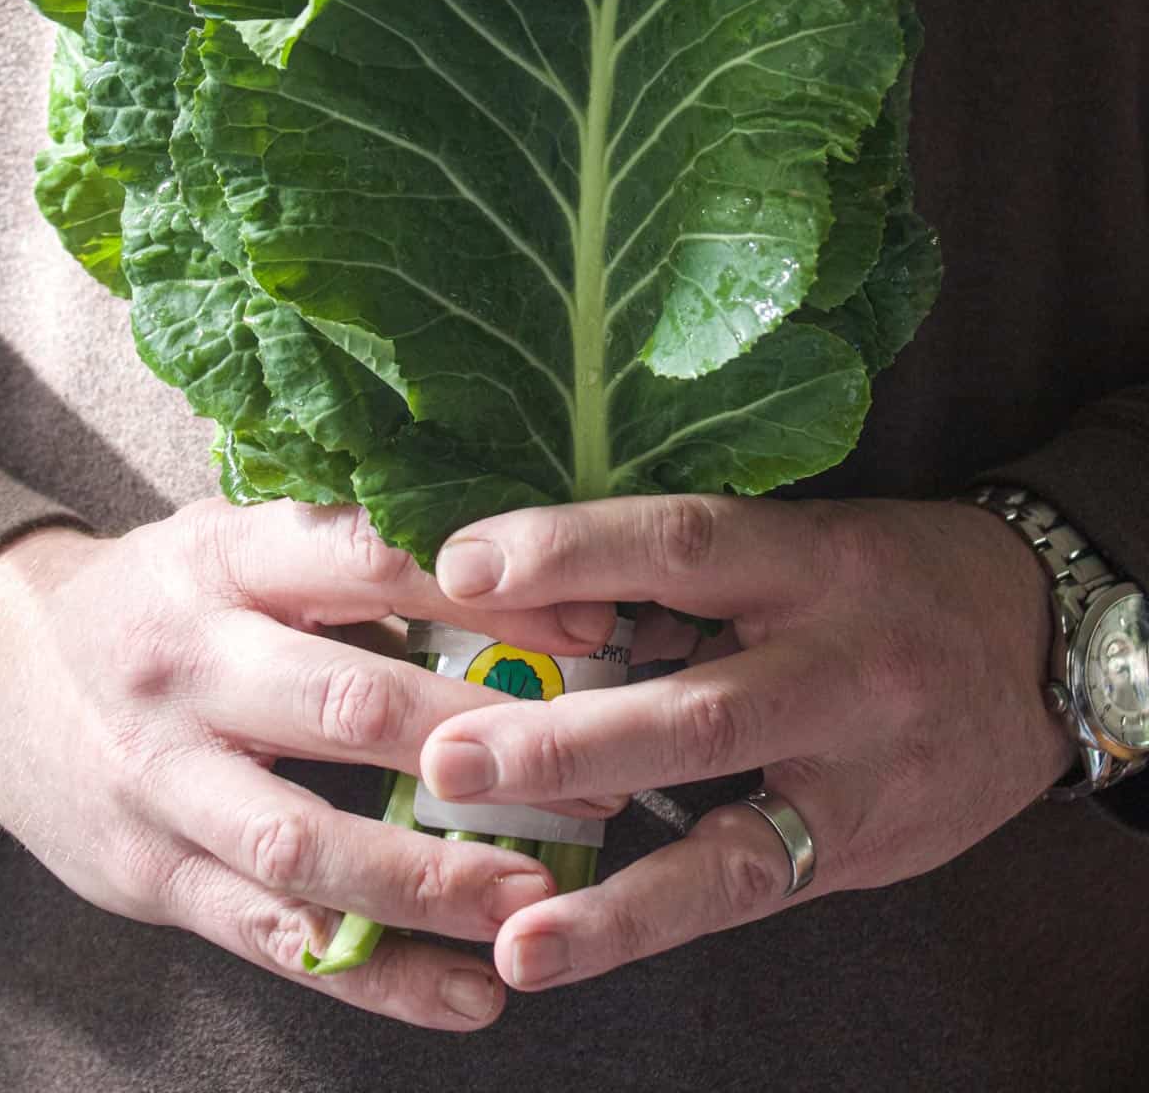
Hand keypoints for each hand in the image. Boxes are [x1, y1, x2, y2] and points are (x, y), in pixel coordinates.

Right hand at [0, 498, 615, 1029]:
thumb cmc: (162, 598)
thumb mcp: (234, 539)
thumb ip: (348, 552)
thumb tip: (523, 560)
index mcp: (225, 558)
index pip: (369, 562)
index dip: (487, 597)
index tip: (591, 625)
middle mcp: (191, 664)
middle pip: (345, 704)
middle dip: (478, 745)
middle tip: (595, 774)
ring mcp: (165, 778)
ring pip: (306, 842)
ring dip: (430, 879)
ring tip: (534, 897)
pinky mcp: (152, 874)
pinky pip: (272, 936)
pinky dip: (374, 975)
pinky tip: (464, 994)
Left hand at [421, 493, 1076, 990]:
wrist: (1040, 645)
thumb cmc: (888, 576)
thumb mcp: (809, 536)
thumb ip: (693, 562)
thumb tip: (530, 574)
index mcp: (814, 558)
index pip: (685, 542)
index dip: (573, 548)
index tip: (461, 562)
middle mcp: (840, 661)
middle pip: (699, 703)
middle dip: (567, 736)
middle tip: (447, 752)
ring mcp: (853, 764)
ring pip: (723, 818)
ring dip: (599, 869)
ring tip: (497, 903)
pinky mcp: (852, 844)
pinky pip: (740, 887)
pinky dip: (637, 923)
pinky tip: (545, 950)